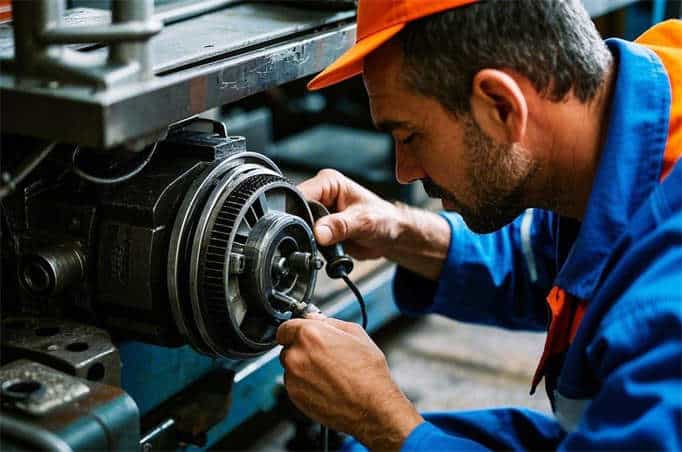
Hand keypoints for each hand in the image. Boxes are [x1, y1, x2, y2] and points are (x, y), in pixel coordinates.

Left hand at [277, 316, 422, 449]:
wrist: (371, 406)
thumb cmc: (367, 373)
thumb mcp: (356, 333)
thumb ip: (330, 322)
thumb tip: (316, 319)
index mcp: (309, 335)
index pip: (285, 327)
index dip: (294, 330)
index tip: (300, 334)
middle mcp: (296, 355)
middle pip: (287, 347)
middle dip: (301, 349)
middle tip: (323, 355)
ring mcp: (293, 378)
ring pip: (291, 367)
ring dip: (303, 367)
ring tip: (328, 373)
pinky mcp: (294, 396)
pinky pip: (294, 384)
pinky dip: (305, 384)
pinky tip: (325, 385)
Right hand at [298, 169, 405, 259]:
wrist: (391, 236)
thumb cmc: (384, 219)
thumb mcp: (363, 222)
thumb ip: (340, 226)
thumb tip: (319, 233)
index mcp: (330, 182)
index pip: (303, 194)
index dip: (301, 212)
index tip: (308, 228)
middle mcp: (322, 195)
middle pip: (298, 211)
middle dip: (306, 228)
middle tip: (321, 240)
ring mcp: (319, 213)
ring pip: (300, 227)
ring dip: (311, 239)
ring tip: (330, 245)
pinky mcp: (319, 228)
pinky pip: (308, 239)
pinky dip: (315, 247)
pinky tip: (328, 250)